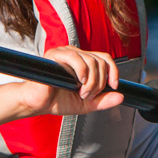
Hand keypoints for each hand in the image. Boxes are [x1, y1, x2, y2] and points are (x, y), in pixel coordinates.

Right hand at [10, 45, 124, 116]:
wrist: (36, 104)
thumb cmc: (56, 101)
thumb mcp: (85, 105)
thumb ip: (102, 101)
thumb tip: (120, 97)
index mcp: (83, 63)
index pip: (105, 59)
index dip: (113, 71)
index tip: (114, 86)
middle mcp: (76, 55)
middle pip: (100, 62)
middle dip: (99, 83)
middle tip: (88, 96)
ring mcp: (65, 53)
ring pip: (91, 60)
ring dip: (91, 81)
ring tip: (81, 93)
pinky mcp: (54, 55)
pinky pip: (74, 57)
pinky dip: (81, 71)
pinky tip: (78, 82)